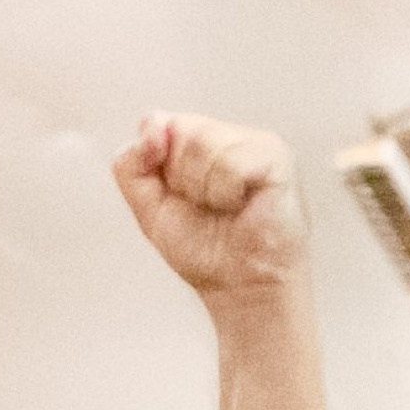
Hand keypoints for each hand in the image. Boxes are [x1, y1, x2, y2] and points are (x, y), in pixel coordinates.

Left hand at [112, 113, 307, 304]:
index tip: (173, 193)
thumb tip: (149, 123)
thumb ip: (133, 167)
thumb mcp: (149, 208)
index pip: (159, 124)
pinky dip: (225, 194)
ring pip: (202, 144)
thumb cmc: (204, 249)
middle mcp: (227, 136)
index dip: (155, 160)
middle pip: (180, 130)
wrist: (239, 286)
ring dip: (203, 190)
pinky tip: (241, 206)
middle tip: (204, 205)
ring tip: (224, 208)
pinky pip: (230, 164)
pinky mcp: (276, 156)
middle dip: (180, 180)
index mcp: (198, 142)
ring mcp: (254, 142)